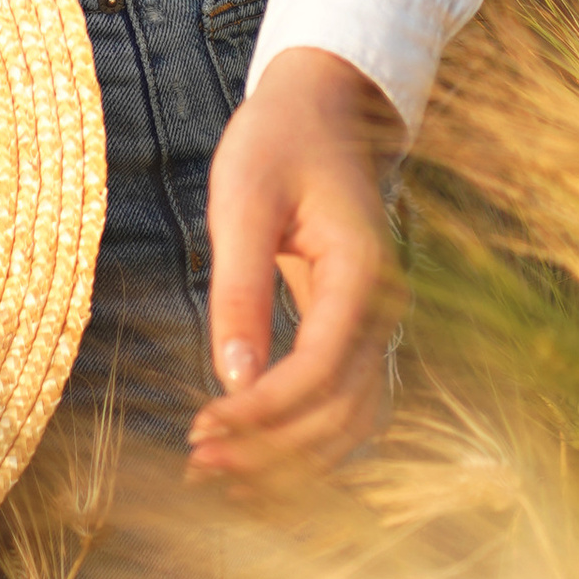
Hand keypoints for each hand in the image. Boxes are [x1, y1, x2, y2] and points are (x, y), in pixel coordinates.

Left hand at [188, 47, 403, 488]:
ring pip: (349, 421)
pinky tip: (248, 447)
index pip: (319, 372)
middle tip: (197, 466)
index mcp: (361, 275)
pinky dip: (302, 435)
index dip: (262, 413)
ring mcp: (375, 322)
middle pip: (341, 413)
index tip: (201, 431)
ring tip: (215, 471)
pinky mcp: (354, 328)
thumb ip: (241, 287)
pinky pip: (341, 401)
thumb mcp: (243, 200)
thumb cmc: (277, 141)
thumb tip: (232, 376)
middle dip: (272, 450)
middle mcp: (381, 309)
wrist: (322, 107)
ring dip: (289, 456)